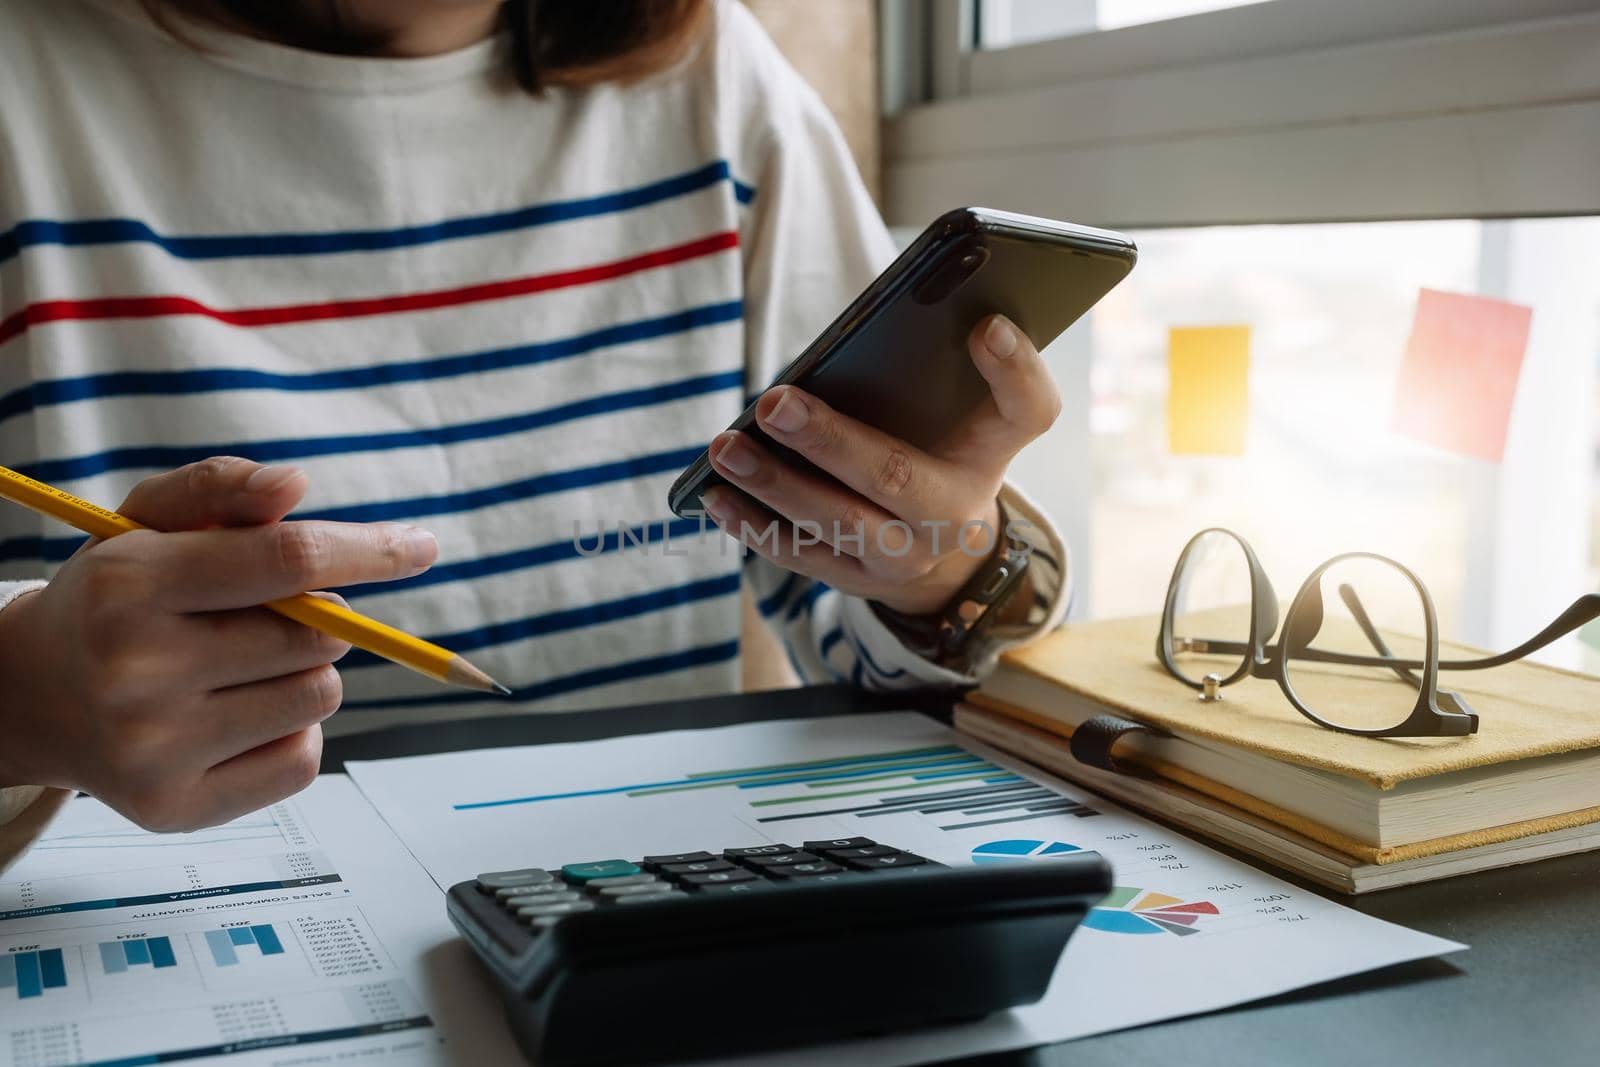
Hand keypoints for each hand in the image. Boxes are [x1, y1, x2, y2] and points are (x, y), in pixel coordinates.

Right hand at [0, 457, 437, 830]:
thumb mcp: (146, 522)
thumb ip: (221, 490)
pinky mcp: (175, 808)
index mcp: (131, 586)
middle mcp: (138, 672)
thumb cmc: (112, 597)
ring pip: (318, 698)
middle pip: (316, 638)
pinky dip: (292, 732)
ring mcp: (155, 749)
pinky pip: (301, 761)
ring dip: (305, 674)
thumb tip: (294, 487)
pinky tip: (236, 715)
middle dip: (318, 618)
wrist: (29, 696)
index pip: (287, 561)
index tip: (420, 546)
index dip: (367, 551)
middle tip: (265, 616)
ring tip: (241, 666)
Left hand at [703, 314, 1059, 615]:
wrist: (945, 551)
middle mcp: (955, 512)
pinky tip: (718, 496)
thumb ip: (951, 368)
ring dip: (774, 485)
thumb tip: (890, 324)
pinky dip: (756, 526)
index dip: (1013, 368)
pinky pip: (804, 556)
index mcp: (992, 452)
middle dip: (830, 440)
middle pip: (897, 476)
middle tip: (773, 403)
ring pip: (838, 523)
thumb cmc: (944, 450)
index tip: (986, 325)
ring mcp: (906, 556)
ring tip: (724, 448)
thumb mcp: (966, 415)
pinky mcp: (860, 581)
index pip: (1027, 409)